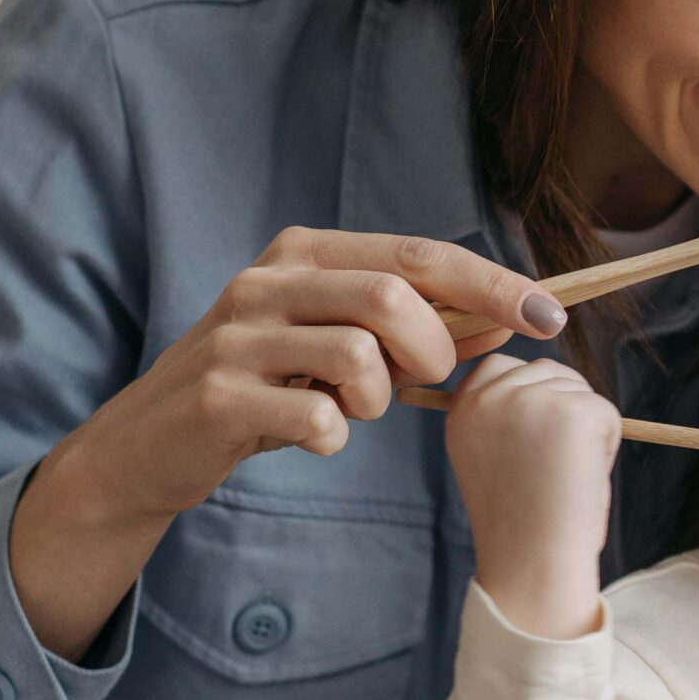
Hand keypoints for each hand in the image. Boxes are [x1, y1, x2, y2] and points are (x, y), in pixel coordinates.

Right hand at [59, 227, 558, 523]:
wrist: (148, 446)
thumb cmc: (264, 390)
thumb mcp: (341, 349)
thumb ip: (419, 329)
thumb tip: (512, 314)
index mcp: (303, 254)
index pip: (418, 254)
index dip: (491, 283)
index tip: (550, 316)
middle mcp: (267, 281)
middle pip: (392, 294)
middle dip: (434, 348)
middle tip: (426, 382)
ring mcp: (237, 337)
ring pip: (358, 354)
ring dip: (379, 399)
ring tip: (352, 410)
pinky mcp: (218, 397)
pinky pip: (318, 419)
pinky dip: (335, 438)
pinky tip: (313, 436)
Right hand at [444, 354, 621, 638]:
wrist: (532, 563)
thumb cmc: (520, 525)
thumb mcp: (492, 459)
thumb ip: (504, 418)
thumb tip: (552, 386)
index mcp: (461, 411)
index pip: (499, 366)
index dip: (530, 396)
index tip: (536, 439)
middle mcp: (488, 398)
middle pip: (548, 372)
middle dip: (564, 409)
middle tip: (554, 468)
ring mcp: (529, 400)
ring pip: (580, 391)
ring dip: (586, 430)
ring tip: (564, 478)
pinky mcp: (572, 411)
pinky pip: (607, 413)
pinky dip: (606, 446)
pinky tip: (581, 479)